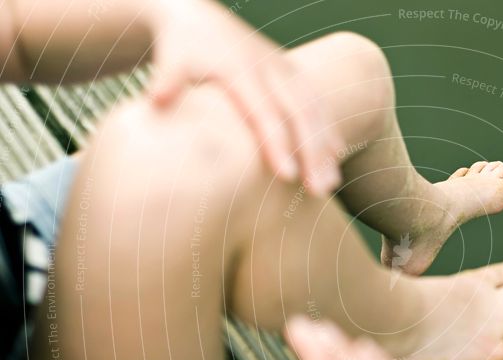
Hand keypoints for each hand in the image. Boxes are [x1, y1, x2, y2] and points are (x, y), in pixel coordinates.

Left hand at [146, 0, 343, 195]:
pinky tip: (337, 156)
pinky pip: (319, 102)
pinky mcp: (292, 72)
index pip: (265, 113)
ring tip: (331, 183)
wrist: (198, 14)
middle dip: (313, 153)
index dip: (278, 145)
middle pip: (300, 114)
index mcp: (241, 69)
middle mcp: (270, 68)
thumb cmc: (182, 46)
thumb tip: (157, 101)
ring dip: (326, 147)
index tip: (288, 177)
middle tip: (319, 190)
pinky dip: (330, 128)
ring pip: (316, 110)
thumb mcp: (170, 58)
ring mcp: (285, 69)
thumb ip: (167, 80)